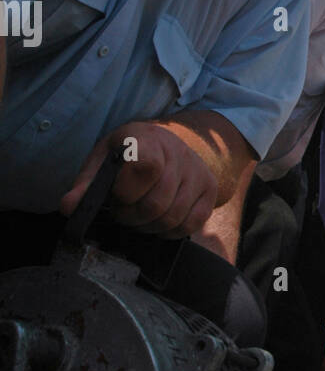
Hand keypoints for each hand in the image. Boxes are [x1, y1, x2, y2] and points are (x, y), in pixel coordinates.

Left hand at [60, 122, 217, 236]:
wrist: (165, 142)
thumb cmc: (128, 152)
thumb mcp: (104, 159)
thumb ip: (87, 183)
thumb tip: (68, 208)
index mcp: (147, 139)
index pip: (146, 166)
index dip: (127, 190)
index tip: (116, 194)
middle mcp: (178, 153)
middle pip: (156, 203)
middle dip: (131, 217)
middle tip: (123, 211)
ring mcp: (197, 172)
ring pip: (172, 217)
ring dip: (148, 227)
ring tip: (137, 217)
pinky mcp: (210, 189)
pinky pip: (190, 224)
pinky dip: (169, 231)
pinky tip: (157, 221)